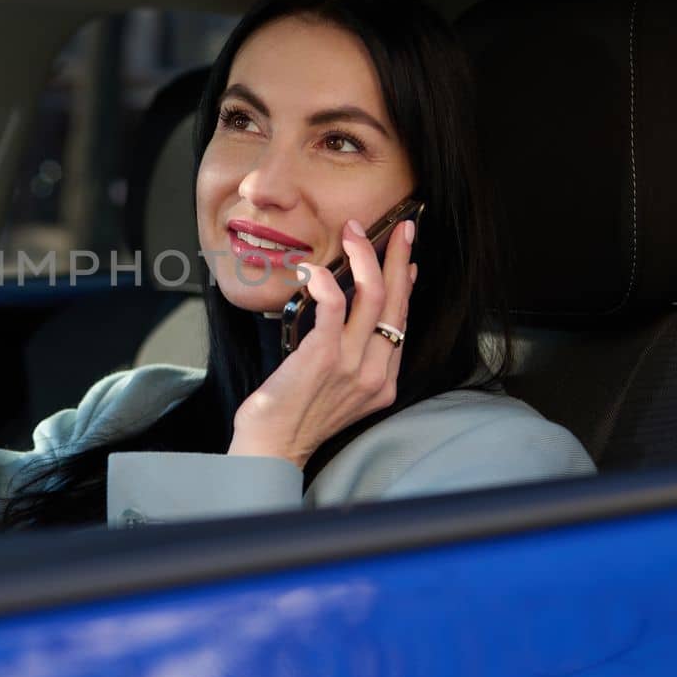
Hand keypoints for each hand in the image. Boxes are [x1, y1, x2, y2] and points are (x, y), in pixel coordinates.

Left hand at [228, 217, 416, 468]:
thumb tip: (350, 313)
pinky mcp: (323, 357)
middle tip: (400, 228)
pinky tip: (315, 268)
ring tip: (354, 232)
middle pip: (395, 303)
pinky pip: (333, 306)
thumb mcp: (338, 390)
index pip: (402, 322)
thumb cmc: (295, 416)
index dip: (405, 285)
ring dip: (364, 256)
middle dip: (398, 258)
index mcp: (382, 382)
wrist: (271, 447)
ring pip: (372, 297)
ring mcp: (351, 366)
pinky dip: (326, 280)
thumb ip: (353, 358)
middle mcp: (374, 374)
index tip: (406, 258)